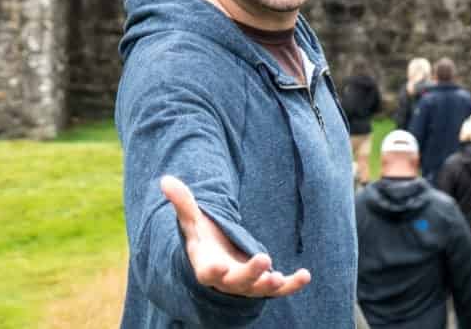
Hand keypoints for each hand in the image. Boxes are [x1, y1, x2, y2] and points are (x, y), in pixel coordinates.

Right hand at [160, 175, 310, 297]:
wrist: (217, 260)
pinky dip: (291, 285)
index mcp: (206, 264)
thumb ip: (182, 202)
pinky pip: (279, 289)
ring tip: (280, 276)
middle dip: (250, 273)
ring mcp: (246, 284)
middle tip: (264, 259)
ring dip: (270, 284)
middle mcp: (226, 279)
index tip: (217, 265)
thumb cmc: (203, 239)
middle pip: (237, 281)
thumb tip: (165, 179)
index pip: (207, 271)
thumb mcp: (192, 220)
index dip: (212, 269)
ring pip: (257, 289)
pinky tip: (306, 275)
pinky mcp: (262, 284)